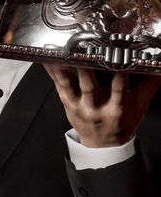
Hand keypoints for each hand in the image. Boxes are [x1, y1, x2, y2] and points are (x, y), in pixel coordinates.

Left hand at [44, 64, 159, 147]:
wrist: (103, 145)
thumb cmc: (122, 122)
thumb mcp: (139, 106)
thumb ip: (150, 85)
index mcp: (116, 107)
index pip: (120, 88)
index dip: (119, 74)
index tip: (118, 57)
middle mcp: (96, 107)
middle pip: (90, 87)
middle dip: (85, 71)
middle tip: (83, 51)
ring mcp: (79, 106)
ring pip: (70, 86)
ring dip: (63, 70)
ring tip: (57, 54)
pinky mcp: (67, 104)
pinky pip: (58, 86)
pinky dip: (52, 73)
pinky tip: (46, 60)